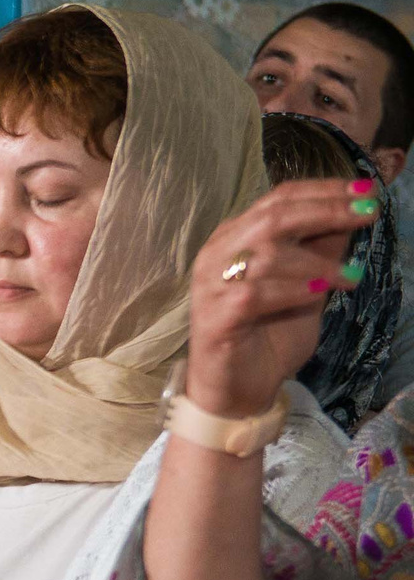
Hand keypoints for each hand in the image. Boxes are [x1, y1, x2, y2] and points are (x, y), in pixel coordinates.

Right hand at [185, 179, 373, 418]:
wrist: (238, 388)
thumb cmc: (268, 333)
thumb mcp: (308, 284)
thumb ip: (322, 250)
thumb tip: (355, 213)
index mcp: (237, 238)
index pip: (279, 198)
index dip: (324, 191)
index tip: (367, 192)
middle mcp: (218, 254)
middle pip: (273, 217)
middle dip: (326, 211)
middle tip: (367, 214)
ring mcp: (212, 285)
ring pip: (267, 255)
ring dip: (318, 263)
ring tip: (350, 277)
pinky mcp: (216, 317)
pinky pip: (256, 295)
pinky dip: (294, 290)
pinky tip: (319, 294)